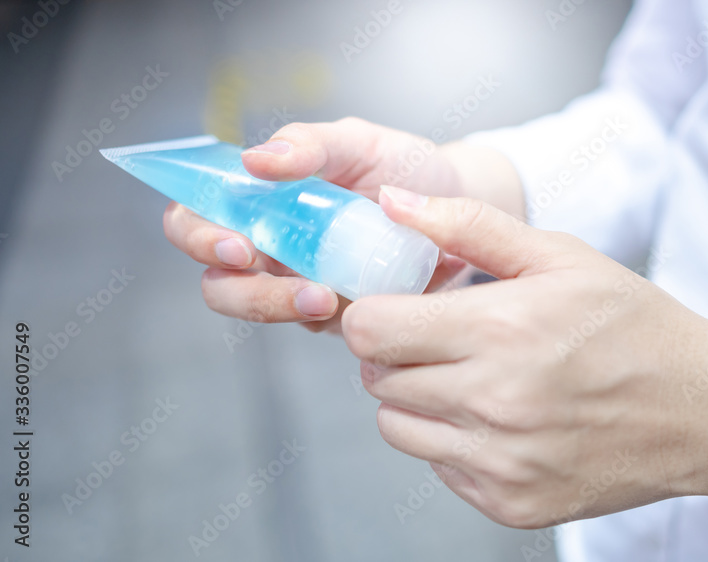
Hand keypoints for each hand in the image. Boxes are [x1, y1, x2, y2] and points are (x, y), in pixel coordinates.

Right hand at [162, 118, 520, 331]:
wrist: (459, 205)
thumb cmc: (400, 166)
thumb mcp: (357, 143)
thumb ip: (310, 144)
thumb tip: (255, 160)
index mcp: (258, 199)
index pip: (193, 217)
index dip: (196, 236)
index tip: (238, 246)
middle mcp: (267, 245)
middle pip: (218, 281)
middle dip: (242, 291)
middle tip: (284, 281)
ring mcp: (296, 284)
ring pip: (257, 311)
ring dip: (281, 309)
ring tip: (327, 299)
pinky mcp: (333, 315)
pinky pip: (315, 328)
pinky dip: (335, 319)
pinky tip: (370, 301)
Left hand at [345, 185, 707, 527]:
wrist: (702, 410)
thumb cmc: (636, 327)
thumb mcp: (560, 256)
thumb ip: (469, 226)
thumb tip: (392, 202)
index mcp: (499, 331)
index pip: (370, 329)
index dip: (373, 312)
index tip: (398, 308)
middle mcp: (492, 403)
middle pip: (377, 379)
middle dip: (397, 354)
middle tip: (445, 340)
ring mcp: (499, 461)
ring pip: (397, 427)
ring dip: (418, 400)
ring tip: (474, 379)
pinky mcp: (509, 503)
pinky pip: (440, 466)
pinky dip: (454, 441)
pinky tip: (502, 419)